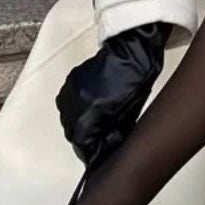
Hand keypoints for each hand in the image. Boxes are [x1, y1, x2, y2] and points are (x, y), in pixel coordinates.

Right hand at [56, 21, 170, 172]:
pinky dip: (76, 107)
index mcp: (90, 115)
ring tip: (94, 120)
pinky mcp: (71, 80)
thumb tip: (104, 147)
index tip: (94, 153)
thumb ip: (112, 134)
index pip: (81, 145)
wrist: (132, 51)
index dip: (89, 152)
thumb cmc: (137, 79)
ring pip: (68, 117)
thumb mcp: (127, 116)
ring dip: (78, 123)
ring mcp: (70, 91)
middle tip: (97, 138)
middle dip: (84, 138)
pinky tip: (89, 105)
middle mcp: (75, 105)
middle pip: (72, 133)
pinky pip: (68, 101)